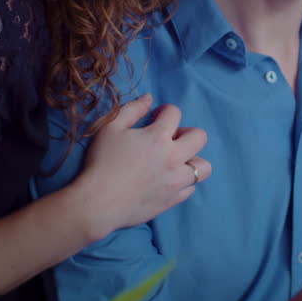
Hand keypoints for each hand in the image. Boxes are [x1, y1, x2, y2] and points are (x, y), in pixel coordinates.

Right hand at [75, 94, 211, 238]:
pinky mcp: (173, 199)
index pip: (175, 113)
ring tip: (175, 162)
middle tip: (169, 139)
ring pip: (203, 167)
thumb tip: (149, 98)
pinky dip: (183, 181)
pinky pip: (191, 188)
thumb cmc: (101, 162)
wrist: (99, 202)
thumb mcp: (110, 128)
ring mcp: (176, 180)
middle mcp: (174, 157)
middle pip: (200, 137)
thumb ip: (132, 109)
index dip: (165, 111)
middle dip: (186, 133)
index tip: (156, 118)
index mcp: (158, 137)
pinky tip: (168, 179)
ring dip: (192, 160)